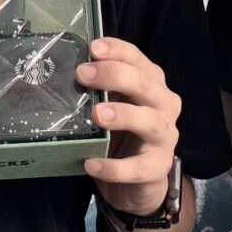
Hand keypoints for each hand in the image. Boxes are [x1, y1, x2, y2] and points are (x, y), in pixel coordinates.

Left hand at [82, 36, 179, 215]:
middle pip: (145, 84)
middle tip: (84, 75)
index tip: (92, 48)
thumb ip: (99, 90)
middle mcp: (164, 106)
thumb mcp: (112, 106)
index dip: (117, 51)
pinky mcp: (158, 168)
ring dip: (124, 115)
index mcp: (152, 85)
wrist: (139, 183)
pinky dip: (115, 167)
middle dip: (115, 75)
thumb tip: (66, 73)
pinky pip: (138, 167)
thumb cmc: (122, 136)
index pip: (138, 60)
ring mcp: (165, 137)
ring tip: (97, 114)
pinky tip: (91, 164)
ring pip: (150, 121)